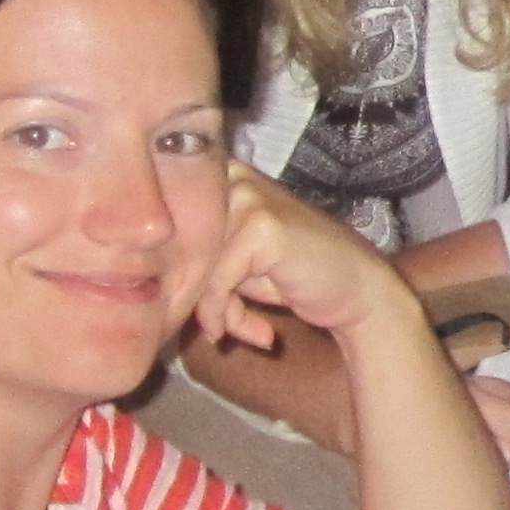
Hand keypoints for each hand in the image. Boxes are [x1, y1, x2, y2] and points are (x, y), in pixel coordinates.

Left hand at [190, 162, 415, 356]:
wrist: (359, 294)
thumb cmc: (297, 279)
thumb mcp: (238, 265)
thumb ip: (200, 262)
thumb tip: (150, 289)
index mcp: (227, 176)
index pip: (170, 219)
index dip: (173, 266)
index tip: (182, 307)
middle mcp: (235, 176)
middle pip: (179, 243)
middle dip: (194, 293)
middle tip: (218, 328)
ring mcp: (250, 196)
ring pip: (197, 265)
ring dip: (213, 309)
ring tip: (240, 332)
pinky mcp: (261, 224)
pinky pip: (217, 279)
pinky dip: (225, 313)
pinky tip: (260, 333)